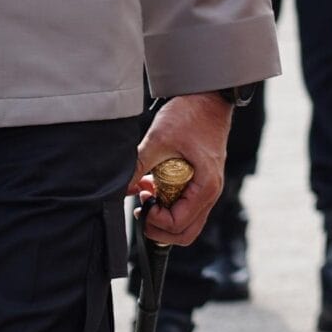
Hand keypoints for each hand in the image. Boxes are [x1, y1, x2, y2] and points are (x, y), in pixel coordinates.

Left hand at [129, 91, 230, 246]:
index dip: (155, 220)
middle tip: (142, 209)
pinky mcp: (202, 182)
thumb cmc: (190, 116)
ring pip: (187, 222)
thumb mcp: (158, 140)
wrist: (207, 97)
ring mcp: (208, 188)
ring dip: (163, 216)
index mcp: (206, 186)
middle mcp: (211, 192)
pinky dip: (169, 204)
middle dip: (159, 228)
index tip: (142, 200)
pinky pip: (186, 206)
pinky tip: (153, 184)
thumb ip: (138, 167)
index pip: (178, 224)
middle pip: (186, 233)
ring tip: (147, 194)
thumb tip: (120, 189)